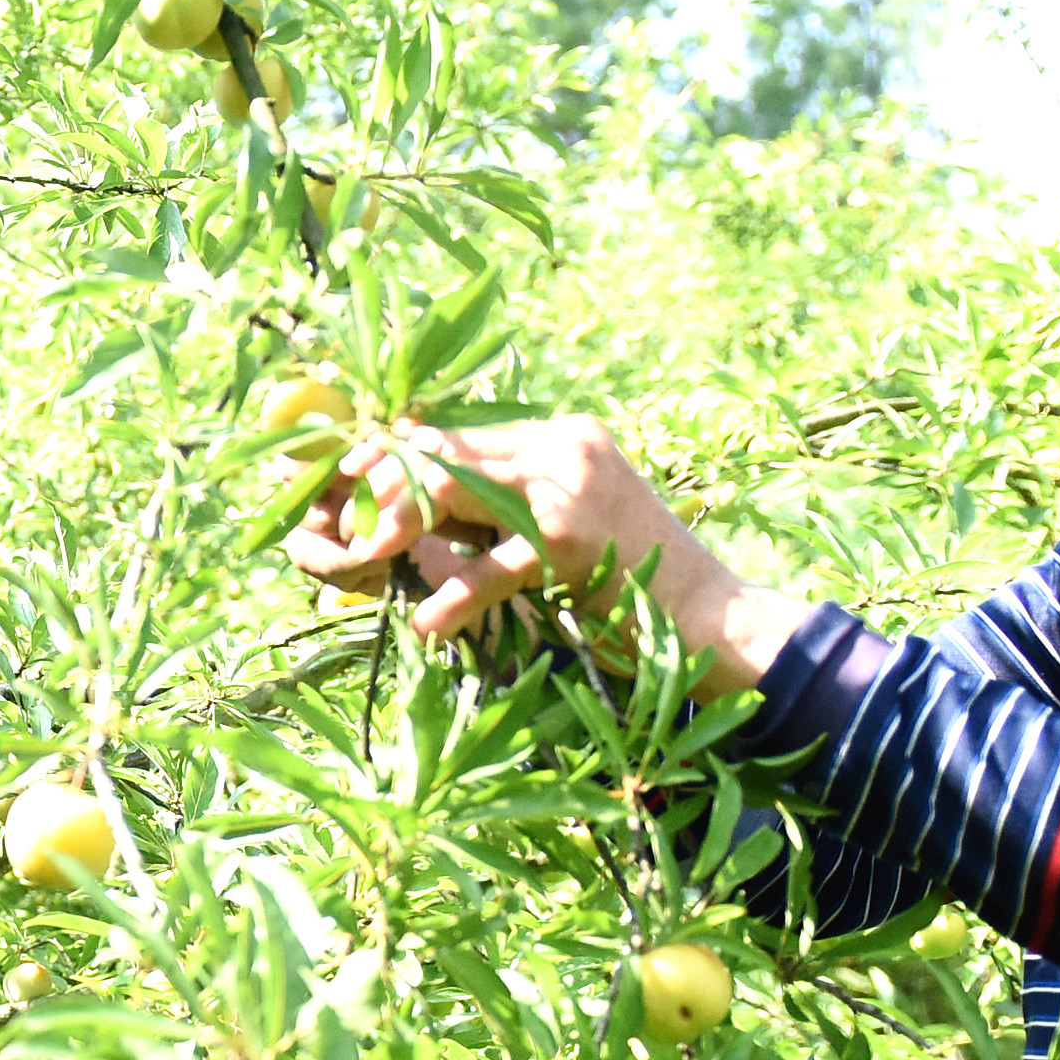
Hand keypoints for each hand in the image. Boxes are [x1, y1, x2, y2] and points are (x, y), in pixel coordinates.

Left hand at [284, 417, 800, 689]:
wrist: (713, 618)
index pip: (461, 436)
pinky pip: (488, 566)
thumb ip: (504, 512)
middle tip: (345, 524)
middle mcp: (566, 448)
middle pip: (449, 453)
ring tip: (368, 557)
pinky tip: (426, 624)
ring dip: (403, 525)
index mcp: (565, 438)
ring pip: (456, 490)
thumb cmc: (636, 584)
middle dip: (388, 486)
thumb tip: (416, 518)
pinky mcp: (571, 539)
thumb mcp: (567, 530)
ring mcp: (570, 488)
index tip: (350, 481)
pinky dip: (451, 597)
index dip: (400, 459)